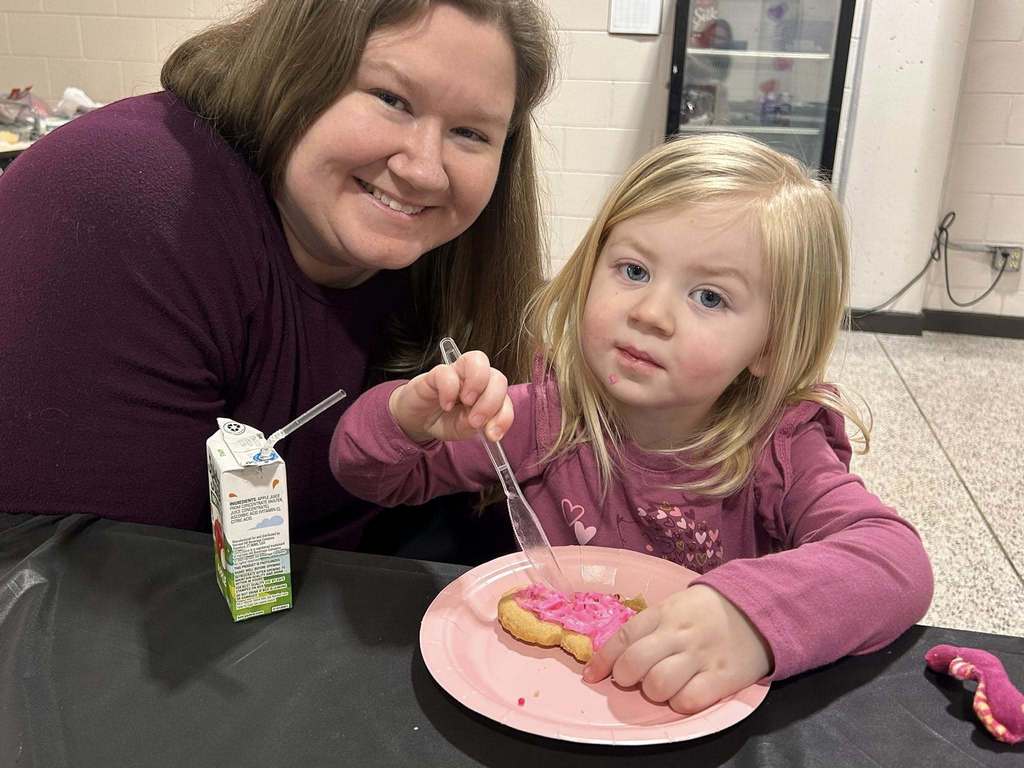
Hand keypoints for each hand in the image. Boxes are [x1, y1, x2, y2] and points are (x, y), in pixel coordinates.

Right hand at [388, 350, 512, 444]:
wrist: (417, 419)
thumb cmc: (445, 420)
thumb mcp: (464, 430)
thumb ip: (479, 427)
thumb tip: (490, 427)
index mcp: (488, 394)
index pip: (506, 398)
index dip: (504, 417)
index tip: (492, 435)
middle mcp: (477, 379)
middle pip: (498, 377)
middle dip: (491, 402)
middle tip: (476, 421)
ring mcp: (457, 372)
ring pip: (478, 360)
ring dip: (477, 384)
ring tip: (466, 403)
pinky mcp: (436, 373)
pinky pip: (447, 372)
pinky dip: (449, 391)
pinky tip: (446, 405)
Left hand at [582, 585, 772, 713]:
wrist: (758, 608)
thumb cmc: (708, 610)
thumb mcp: (676, 605)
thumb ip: (651, 625)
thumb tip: (618, 650)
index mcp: (664, 613)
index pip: (624, 637)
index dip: (603, 660)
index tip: (592, 675)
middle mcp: (679, 634)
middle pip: (635, 663)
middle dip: (624, 677)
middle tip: (631, 679)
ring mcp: (700, 656)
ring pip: (658, 684)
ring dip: (653, 691)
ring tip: (660, 687)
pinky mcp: (722, 677)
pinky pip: (689, 700)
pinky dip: (679, 703)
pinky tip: (683, 694)